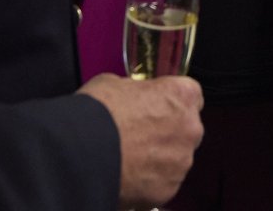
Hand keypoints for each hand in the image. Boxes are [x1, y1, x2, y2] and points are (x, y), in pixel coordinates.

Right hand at [78, 72, 203, 208]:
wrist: (81, 152)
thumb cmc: (98, 114)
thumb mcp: (115, 83)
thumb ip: (136, 91)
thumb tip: (132, 98)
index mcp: (181, 96)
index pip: (190, 95)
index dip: (170, 101)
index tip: (157, 105)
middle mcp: (190, 128)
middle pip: (186, 129)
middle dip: (167, 132)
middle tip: (139, 134)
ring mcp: (181, 161)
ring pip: (176, 158)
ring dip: (159, 158)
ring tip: (129, 157)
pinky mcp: (169, 189)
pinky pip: (163, 182)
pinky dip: (149, 181)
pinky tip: (127, 175)